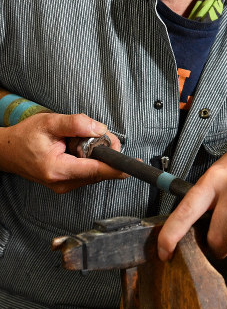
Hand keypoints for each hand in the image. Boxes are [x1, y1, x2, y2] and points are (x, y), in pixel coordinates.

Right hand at [0, 111, 125, 191]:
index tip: (133, 165)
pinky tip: (76, 149)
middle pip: (98, 170)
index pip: (95, 171)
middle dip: (104, 152)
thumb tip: (100, 129)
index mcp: (57, 170)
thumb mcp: (49, 122)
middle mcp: (62, 183)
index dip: (116, 167)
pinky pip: (88, 172)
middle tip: (99, 133)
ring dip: (95, 155)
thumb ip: (76, 124)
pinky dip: (88, 159)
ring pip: (95, 172)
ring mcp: (65, 186)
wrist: (7, 151)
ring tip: (79, 140)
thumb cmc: (25, 137)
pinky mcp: (67, 184)